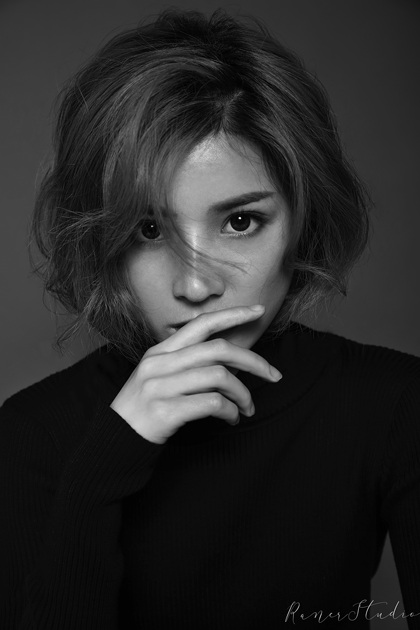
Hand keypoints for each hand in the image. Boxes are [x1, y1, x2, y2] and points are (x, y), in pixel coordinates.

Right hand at [110, 305, 281, 443]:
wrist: (115, 440)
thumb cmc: (145, 408)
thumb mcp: (159, 377)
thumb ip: (186, 363)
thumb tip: (230, 361)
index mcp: (160, 351)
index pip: (201, 323)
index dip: (233, 314)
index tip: (258, 311)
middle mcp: (160, 363)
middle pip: (219, 350)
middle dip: (254, 361)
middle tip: (274, 375)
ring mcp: (161, 386)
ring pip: (220, 376)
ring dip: (243, 394)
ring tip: (247, 408)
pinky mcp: (166, 410)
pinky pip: (212, 403)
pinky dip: (230, 411)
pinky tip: (231, 419)